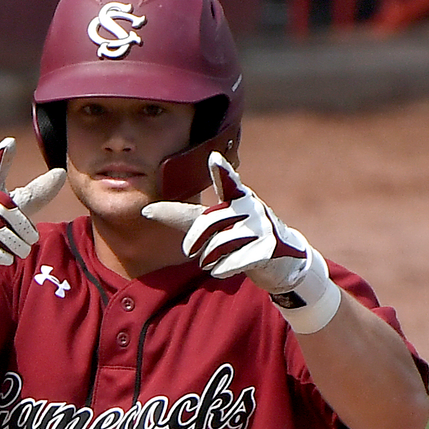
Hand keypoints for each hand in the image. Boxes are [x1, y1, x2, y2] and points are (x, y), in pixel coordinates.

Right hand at [0, 138, 65, 297]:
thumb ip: (34, 193)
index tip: (11, 143)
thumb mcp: (8, 206)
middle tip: (34, 239)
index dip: (1, 156)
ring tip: (24, 251)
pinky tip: (8, 259)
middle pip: (3, 206)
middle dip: (22, 225)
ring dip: (13, 242)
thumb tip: (62, 173)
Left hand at [141, 153, 341, 332]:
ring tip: (212, 262)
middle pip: (210, 222)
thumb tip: (146, 210)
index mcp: (237, 196)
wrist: (281, 260)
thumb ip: (185, 215)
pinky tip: (221, 270)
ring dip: (209, 259)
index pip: (227, 181)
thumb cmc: (239, 237)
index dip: (220, 171)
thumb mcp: (215, 223)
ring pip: (219, 244)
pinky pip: (235, 260)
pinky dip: (223, 268)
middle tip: (190, 251)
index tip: (214, 158)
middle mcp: (251, 207)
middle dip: (195, 240)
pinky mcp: (269, 248)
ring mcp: (262, 226)